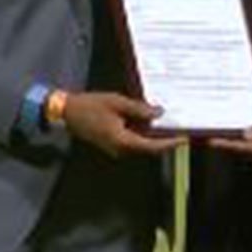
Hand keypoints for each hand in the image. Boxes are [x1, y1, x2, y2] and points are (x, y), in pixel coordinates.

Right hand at [61, 91, 184, 158]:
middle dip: (165, 141)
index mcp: (123, 141)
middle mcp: (121, 149)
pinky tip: (148, 123)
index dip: (170, 143)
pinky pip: (132, 142)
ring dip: (154, 138)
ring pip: (141, 146)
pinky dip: (143, 135)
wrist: (66, 112)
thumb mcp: (116, 102)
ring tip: (168, 125)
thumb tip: (159, 113)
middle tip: (180, 131)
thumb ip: (139, 109)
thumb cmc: (90, 106)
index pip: (153, 146)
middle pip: (149, 149)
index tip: (184, 138)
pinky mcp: (112, 144)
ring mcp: (115, 148)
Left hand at [211, 115, 251, 171]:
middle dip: (224, 144)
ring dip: (231, 144)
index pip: (245, 148)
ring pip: (246, 151)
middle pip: (241, 152)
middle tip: (205, 136)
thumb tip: (246, 135)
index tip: (210, 142)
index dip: (226, 144)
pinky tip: (234, 135)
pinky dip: (242, 144)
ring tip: (214, 134)